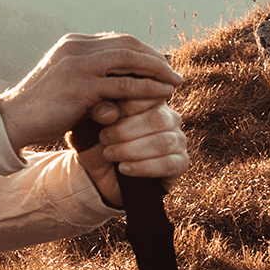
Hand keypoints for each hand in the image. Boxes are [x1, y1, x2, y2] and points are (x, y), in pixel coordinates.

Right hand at [0, 33, 181, 152]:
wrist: (13, 121)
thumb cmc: (41, 109)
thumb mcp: (66, 84)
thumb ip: (92, 80)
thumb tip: (120, 90)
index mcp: (72, 43)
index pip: (116, 40)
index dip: (142, 51)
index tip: (160, 65)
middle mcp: (75, 48)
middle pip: (127, 44)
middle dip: (155, 57)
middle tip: (173, 72)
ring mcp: (78, 65)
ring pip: (130, 60)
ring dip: (157, 70)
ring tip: (175, 83)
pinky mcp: (81, 86)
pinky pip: (125, 85)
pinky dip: (148, 89)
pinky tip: (162, 96)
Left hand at [75, 98, 191, 205]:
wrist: (98, 174)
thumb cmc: (94, 141)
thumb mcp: (89, 124)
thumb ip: (97, 112)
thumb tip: (111, 111)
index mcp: (150, 100)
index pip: (150, 94)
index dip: (127, 106)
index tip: (105, 117)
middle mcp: (169, 117)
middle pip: (158, 118)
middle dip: (126, 130)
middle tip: (103, 138)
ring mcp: (177, 140)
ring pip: (164, 141)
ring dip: (132, 149)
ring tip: (109, 154)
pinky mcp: (180, 163)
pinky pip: (169, 164)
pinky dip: (143, 167)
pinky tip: (123, 168)